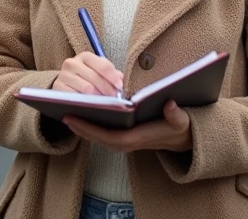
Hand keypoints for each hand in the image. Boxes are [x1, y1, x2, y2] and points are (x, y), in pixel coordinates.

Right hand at [51, 52, 123, 96]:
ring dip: (98, 97)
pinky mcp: (58, 88)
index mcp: (85, 57)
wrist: (66, 85)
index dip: (113, 77)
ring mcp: (63, 75)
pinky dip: (86, 102)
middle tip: (115, 99)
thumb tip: (121, 81)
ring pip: (86, 88)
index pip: (103, 65)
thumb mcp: (98, 72)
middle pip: (95, 78)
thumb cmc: (86, 78)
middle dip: (107, 89)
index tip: (120, 86)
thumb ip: (111, 74)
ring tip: (106, 103)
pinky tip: (92, 105)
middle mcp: (72, 63)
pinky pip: (75, 97)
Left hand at [63, 101, 192, 152]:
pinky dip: (92, 128)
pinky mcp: (125, 138)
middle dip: (81, 128)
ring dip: (84, 128)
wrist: (184, 139)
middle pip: (98, 138)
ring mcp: (125, 142)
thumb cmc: (181, 128)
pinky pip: (104, 135)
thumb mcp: (182, 120)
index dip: (90, 129)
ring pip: (99, 137)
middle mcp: (128, 143)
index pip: (108, 137)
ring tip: (68, 113)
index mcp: (137, 139)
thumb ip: (176, 114)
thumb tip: (169, 104)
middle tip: (63, 114)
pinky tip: (83, 115)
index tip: (74, 118)